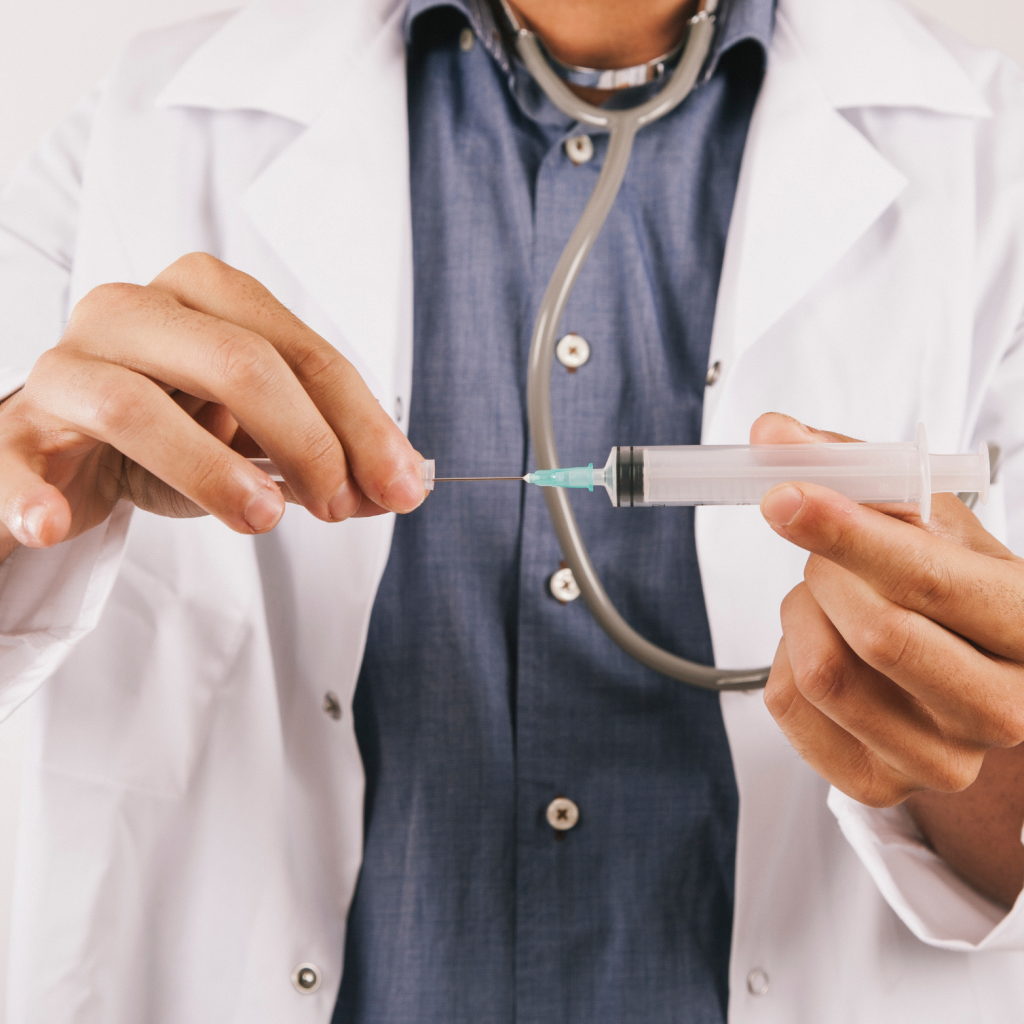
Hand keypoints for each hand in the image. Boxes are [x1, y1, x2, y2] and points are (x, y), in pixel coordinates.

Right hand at [0, 253, 425, 561]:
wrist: (60, 450)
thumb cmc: (169, 437)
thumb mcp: (255, 444)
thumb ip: (323, 460)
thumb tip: (400, 486)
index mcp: (201, 299)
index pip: (299, 349)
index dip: (360, 421)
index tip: (402, 486)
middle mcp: (131, 313)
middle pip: (234, 359)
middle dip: (305, 438)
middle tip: (339, 506)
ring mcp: (63, 369)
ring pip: (133, 403)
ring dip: (209, 469)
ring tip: (263, 519)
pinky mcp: (10, 432)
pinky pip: (11, 456)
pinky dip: (32, 493)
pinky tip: (55, 524)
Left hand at [755, 413, 1023, 808]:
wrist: (973, 673)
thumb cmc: (954, 589)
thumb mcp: (933, 523)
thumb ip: (858, 468)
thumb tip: (770, 435)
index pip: (929, 582)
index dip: (848, 533)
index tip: (785, 495)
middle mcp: (1003, 709)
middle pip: (877, 634)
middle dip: (828, 573)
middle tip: (826, 549)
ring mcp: (944, 761)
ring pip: (823, 673)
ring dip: (801, 613)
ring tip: (828, 598)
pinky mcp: (879, 785)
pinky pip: (788, 705)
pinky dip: (784, 657)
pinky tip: (822, 644)